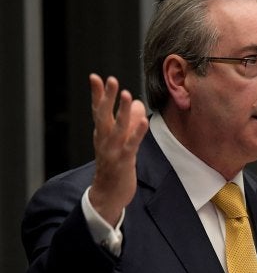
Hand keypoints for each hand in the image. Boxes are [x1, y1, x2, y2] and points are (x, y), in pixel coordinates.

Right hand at [88, 74, 148, 226]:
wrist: (107, 195)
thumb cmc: (114, 166)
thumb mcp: (118, 142)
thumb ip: (127, 122)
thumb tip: (137, 103)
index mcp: (101, 134)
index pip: (97, 110)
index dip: (96, 94)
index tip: (95, 77)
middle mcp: (104, 140)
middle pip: (103, 115)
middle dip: (107, 97)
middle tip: (110, 79)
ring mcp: (112, 151)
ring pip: (117, 127)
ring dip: (122, 111)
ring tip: (128, 95)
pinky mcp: (124, 161)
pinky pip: (131, 144)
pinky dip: (137, 132)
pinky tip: (144, 121)